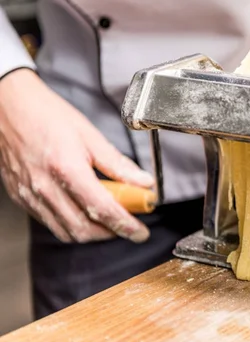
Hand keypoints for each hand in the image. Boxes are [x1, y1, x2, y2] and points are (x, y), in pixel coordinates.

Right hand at [0, 69, 153, 242]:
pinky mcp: (21, 199)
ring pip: (66, 232)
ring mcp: (30, 196)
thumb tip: (144, 182)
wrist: (7, 108)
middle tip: (129, 226)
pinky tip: (85, 213)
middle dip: (111, 233)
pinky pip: (51, 223)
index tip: (140, 232)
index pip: (102, 208)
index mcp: (66, 168)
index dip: (125, 225)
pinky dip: (72, 226)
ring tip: (110, 221)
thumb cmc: (47, 115)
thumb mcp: (89, 134)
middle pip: (84, 229)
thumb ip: (117, 163)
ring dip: (93, 234)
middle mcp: (45, 187)